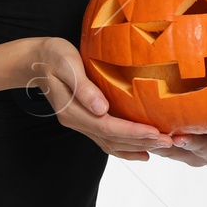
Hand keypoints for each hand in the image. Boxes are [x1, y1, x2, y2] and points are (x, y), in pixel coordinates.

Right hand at [19, 38, 174, 160]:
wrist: (36, 60)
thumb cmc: (53, 56)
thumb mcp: (66, 64)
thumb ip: (83, 87)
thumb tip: (101, 109)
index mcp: (73, 111)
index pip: (107, 127)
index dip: (132, 132)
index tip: (155, 133)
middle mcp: (77, 122)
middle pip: (112, 140)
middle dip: (141, 142)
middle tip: (169, 142)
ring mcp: (80, 123)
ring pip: (111, 144)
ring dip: (136, 147)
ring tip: (161, 148)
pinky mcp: (85, 120)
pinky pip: (107, 140)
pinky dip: (125, 147)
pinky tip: (142, 150)